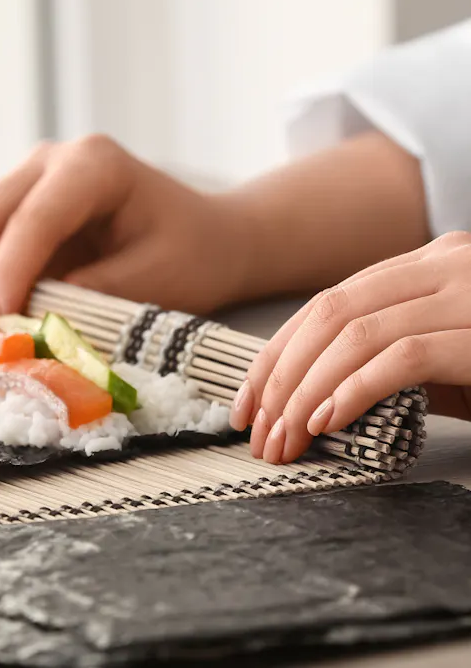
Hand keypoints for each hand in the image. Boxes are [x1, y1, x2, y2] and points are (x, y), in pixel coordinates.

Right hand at [0, 135, 253, 314]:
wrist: (208, 238)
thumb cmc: (193, 255)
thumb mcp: (156, 281)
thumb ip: (91, 299)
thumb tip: (24, 328)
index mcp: (95, 164)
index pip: (36, 216)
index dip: (8, 271)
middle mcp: (50, 162)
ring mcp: (26, 183)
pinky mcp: (14, 214)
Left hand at [229, 231, 470, 463]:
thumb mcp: (442, 353)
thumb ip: (386, 354)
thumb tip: (312, 395)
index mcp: (425, 262)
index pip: (329, 301)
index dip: (278, 353)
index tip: (249, 402)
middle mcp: (442, 263)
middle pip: (332, 312)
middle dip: (284, 376)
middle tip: (261, 431)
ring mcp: (464, 293)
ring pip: (356, 333)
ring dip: (309, 391)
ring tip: (287, 436)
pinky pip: (403, 358)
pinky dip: (355, 390)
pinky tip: (328, 421)